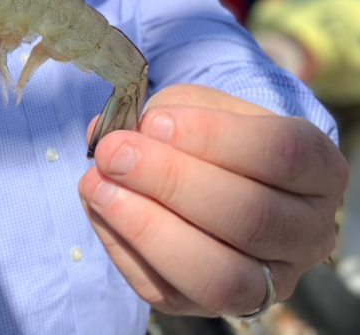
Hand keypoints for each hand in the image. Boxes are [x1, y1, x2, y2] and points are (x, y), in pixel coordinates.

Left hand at [79, 84, 348, 317]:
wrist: (220, 172)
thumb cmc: (213, 132)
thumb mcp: (199, 106)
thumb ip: (160, 114)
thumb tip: (106, 134)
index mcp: (318, 168)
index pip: (279, 153)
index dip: (213, 137)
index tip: (153, 121)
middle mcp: (308, 231)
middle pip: (249, 217)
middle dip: (170, 181)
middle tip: (113, 152)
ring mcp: (272, 280)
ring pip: (219, 275)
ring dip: (146, 228)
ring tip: (96, 185)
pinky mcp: (221, 308)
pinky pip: (172, 293)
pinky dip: (126, 250)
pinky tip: (101, 209)